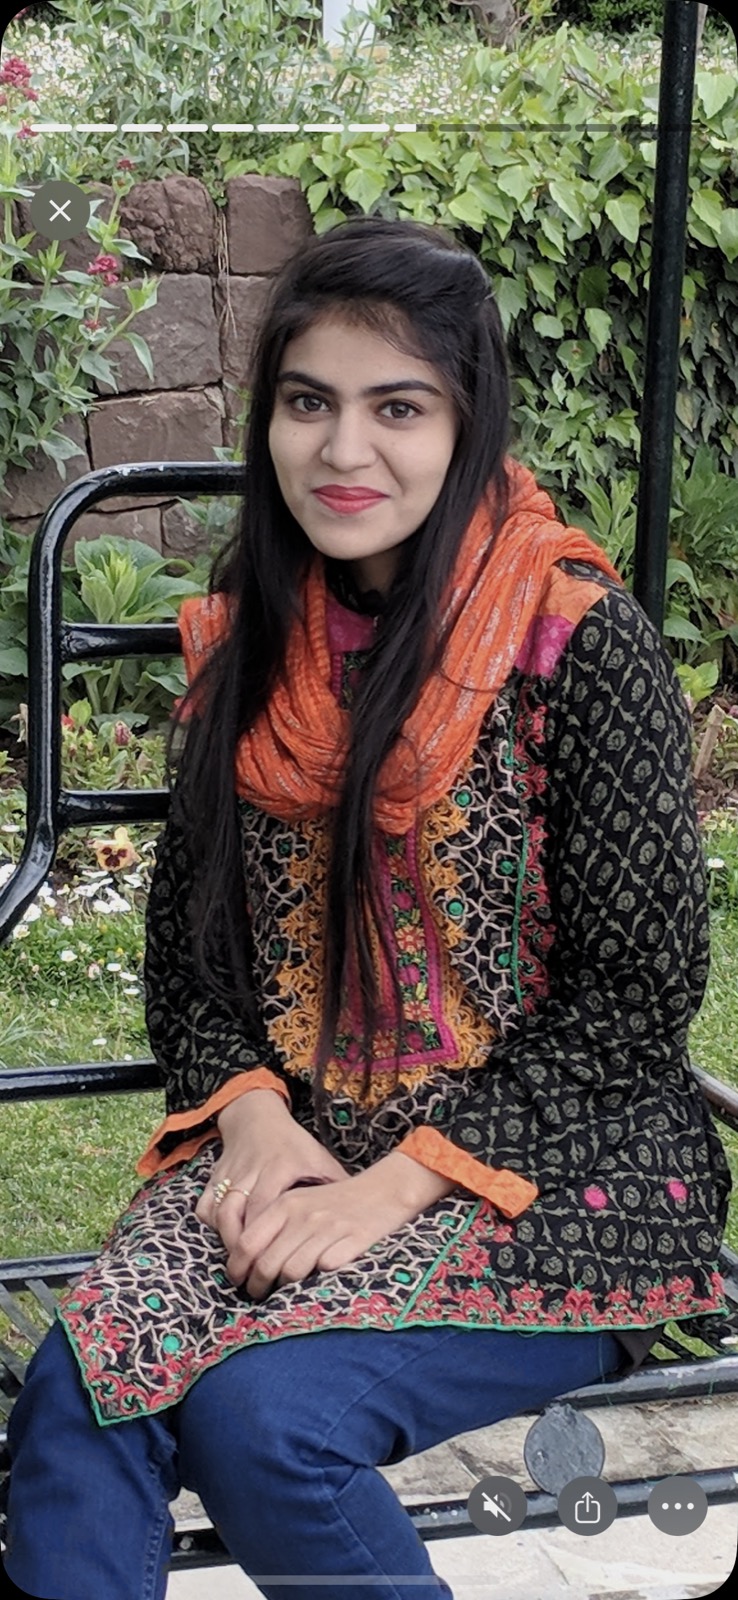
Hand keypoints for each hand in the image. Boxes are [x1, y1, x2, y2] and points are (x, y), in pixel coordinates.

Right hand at [195, 1092, 348, 1261]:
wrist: (257, 1118)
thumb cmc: (293, 1145)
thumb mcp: (319, 1159)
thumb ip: (336, 1186)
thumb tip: (361, 1218)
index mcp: (277, 1167)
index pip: (265, 1207)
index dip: (265, 1239)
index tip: (272, 1264)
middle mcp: (250, 1171)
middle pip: (235, 1215)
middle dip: (239, 1250)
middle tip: (249, 1278)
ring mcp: (229, 1174)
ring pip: (218, 1213)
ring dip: (225, 1241)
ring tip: (238, 1266)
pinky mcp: (214, 1177)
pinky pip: (205, 1206)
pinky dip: (211, 1226)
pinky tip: (224, 1240)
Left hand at [224, 1164, 422, 1300]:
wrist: (383, 1191)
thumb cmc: (334, 1203)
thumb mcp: (299, 1203)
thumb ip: (272, 1225)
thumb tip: (242, 1260)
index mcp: (286, 1204)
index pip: (247, 1243)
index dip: (237, 1268)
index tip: (239, 1279)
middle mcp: (304, 1215)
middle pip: (266, 1264)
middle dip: (257, 1286)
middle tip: (258, 1294)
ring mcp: (329, 1229)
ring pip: (291, 1273)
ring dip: (283, 1289)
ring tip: (283, 1293)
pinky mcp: (352, 1242)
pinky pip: (323, 1272)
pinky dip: (316, 1282)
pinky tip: (314, 1283)